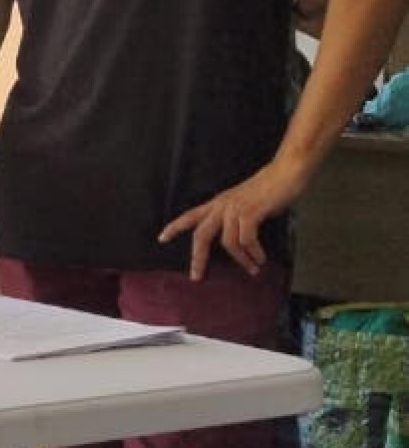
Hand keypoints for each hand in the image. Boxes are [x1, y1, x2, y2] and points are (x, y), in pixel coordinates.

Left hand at [158, 156, 305, 280]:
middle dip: (197, 258)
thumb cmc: (268, 189)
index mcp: (218, 203)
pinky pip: (246, 240)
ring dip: (241, 260)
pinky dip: (253, 253)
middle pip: (201, 234)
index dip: (174, 227)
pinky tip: (260, 258)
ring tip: (253, 269)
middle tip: (197, 276)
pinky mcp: (251, 212)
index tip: (161, 238)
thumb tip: (235, 241)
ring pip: (227, 242)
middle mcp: (222, 206)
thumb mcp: (244, 202)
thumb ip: (234, 218)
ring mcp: (236, 208)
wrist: (286, 171)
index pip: (190, 215)